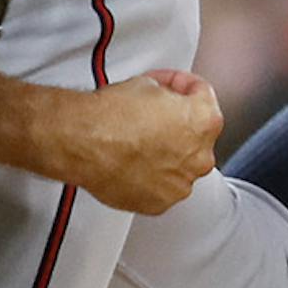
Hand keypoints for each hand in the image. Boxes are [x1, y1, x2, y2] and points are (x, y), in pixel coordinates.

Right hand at [59, 69, 221, 214]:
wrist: (83, 143)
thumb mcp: (145, 84)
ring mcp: (180, 184)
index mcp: (204, 121)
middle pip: (196, 135)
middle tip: (152, 113)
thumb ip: (166, 95)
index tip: (169, 86)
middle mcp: (199, 157)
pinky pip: (161, 186)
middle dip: (177, 122)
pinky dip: (150, 175)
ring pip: (179, 165)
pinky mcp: (158, 203)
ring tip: (138, 139)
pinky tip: (132, 160)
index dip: (180, 84)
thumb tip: (160, 99)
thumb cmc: (111, 116)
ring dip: (165, 152)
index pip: (202, 94)